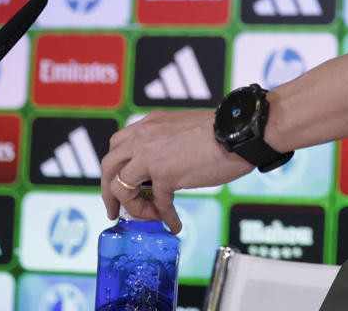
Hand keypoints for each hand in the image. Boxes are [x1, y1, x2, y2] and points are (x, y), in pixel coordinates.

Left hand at [100, 107, 250, 233]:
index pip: (118, 144)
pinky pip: (157, 202)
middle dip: (108, 190)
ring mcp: (151, 155)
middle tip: (114, 208)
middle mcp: (144, 136)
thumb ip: (168, 142)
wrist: (239, 131)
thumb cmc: (222, 129)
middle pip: (109, 165)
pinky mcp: (165, 174)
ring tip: (145, 218)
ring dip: (130, 207)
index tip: (123, 183)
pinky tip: (175, 224)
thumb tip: (167, 164)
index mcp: (150, 124)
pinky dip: (165, 217)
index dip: (117, 168)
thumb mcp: (184, 128)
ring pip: (121, 185)